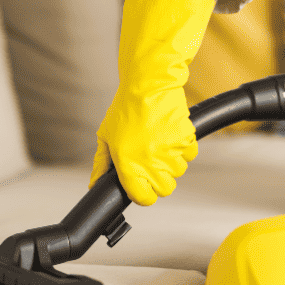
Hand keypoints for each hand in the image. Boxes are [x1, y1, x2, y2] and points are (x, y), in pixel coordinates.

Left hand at [89, 0, 215, 204]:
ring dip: (170, 162)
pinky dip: (182, 149)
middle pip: (164, 189)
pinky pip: (189, 155)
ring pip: (177, 172)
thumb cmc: (125, 109)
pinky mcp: (186, 140)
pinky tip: (169, 135)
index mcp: (127, 163)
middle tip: (150, 163)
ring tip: (157, 143)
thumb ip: (101, 165)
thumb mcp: (105, 137)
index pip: (144, 198)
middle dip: (158, 180)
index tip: (141, 186)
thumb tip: (95, 185)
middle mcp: (150, 161)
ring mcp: (170, 151)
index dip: (142, 194)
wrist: (148, 85)